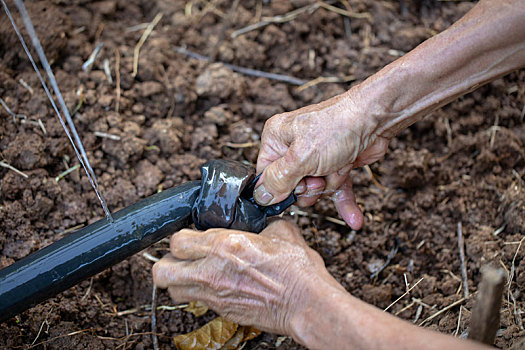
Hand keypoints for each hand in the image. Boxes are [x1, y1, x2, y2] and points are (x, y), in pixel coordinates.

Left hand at [152, 220, 341, 335]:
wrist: (307, 303)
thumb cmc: (297, 270)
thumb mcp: (282, 231)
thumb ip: (262, 222)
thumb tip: (259, 218)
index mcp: (224, 245)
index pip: (178, 240)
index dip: (182, 237)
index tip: (192, 236)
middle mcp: (212, 271)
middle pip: (162, 270)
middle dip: (168, 262)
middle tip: (181, 257)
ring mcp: (214, 294)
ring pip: (172, 290)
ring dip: (177, 281)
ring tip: (192, 273)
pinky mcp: (222, 311)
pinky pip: (195, 302)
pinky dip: (197, 294)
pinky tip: (214, 285)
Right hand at [254, 88, 388, 229]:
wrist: (376, 119)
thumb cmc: (338, 127)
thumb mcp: (300, 158)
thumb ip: (278, 180)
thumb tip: (260, 198)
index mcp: (277, 138)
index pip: (265, 174)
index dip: (279, 189)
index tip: (294, 190)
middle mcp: (293, 146)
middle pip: (291, 185)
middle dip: (308, 189)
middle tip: (317, 178)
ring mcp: (316, 155)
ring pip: (315, 189)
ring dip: (328, 187)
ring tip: (336, 173)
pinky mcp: (336, 163)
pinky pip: (335, 188)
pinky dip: (345, 202)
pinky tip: (355, 219)